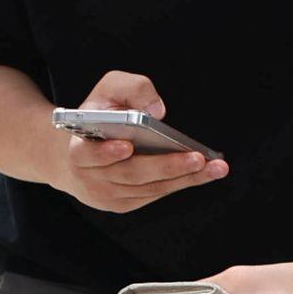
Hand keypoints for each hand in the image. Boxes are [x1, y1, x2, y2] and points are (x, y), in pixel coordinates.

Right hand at [49, 71, 224, 212]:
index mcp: (78, 148)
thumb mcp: (110, 89)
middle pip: (130, 174)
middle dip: (165, 166)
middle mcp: (90, 177)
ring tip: (213, 166)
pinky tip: (204, 173)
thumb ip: (133, 89)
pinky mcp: (123, 204)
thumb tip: (157, 110)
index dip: (105, 152)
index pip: (87, 154)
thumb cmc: (99, 116)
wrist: (78, 154)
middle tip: (196, 158)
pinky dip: (180, 183)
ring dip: (184, 178)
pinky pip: (155, 194)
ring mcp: (107, 195)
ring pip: (148, 188)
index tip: (126, 146)